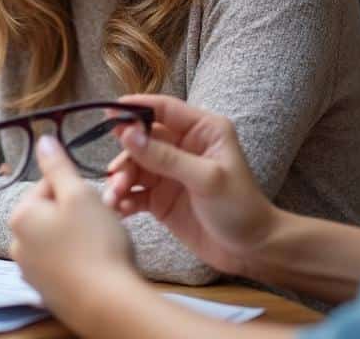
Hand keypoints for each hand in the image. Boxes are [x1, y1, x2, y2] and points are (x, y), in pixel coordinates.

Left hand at [8, 135, 137, 330]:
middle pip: (50, 214)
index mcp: (20, 216)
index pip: (47, 186)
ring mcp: (30, 272)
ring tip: (101, 244)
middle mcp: (16, 245)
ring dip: (77, 237)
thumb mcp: (79, 194)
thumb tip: (42, 140)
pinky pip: (62, 264)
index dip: (75, 189)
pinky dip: (76, 261)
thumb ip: (58, 166)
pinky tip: (95, 264)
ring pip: (56, 239)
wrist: (107, 302)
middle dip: (76, 214)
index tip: (94, 200)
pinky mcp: (46, 292)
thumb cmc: (95, 242)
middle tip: (100, 222)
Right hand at [103, 94, 278, 277]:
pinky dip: (124, 200)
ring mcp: (169, 173)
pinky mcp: (159, 198)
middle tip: (114, 176)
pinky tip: (120, 210)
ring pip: (134, 168)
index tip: (108, 113)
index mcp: (202, 131)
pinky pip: (134, 193)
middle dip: (125, 158)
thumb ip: (166, 157)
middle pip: (141, 141)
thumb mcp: (206, 178)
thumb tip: (128, 134)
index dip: (135, 109)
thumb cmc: (240, 207)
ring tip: (114, 199)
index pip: (163, 109)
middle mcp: (183, 147)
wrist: (251, 251)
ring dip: (120, 181)